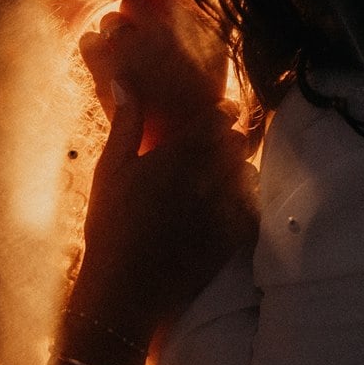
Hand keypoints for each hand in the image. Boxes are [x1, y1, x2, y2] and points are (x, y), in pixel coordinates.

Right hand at [73, 78, 256, 346]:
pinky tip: (225, 208)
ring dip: (238, 170)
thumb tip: (124, 78)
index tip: (217, 116)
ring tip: (219, 179)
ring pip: (248, 172)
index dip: (222, 113)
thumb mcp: (110, 169)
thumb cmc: (111, 225)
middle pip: (239, 142)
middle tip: (215, 148)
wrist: (126, 286)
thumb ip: (126, 122)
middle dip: (231, 141)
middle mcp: (209, 175)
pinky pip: (253, 206)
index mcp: (180, 153)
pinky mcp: (233, 234)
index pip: (220, 117)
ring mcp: (224, 206)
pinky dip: (243, 202)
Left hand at [79, 0, 232, 151]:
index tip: (161, 23)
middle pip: (134, 1)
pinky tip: (105, 68)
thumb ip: (199, 19)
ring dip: (112, 35)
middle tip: (139, 43)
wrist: (179, 150)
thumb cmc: (196, 105)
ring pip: (109, 20)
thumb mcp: (215, 58)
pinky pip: (89, 41)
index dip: (159, 4)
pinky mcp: (107, 69)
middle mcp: (166, 30)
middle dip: (132, 16)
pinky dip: (93, 51)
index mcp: (196, 26)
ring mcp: (135, 48)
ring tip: (124, 61)